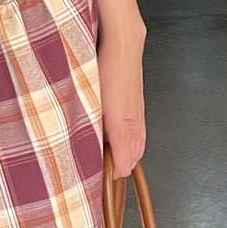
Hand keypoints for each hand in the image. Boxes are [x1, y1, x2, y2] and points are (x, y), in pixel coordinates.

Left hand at [100, 39, 145, 176]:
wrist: (123, 47)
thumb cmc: (104, 69)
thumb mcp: (91, 99)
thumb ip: (90, 124)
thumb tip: (85, 142)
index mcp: (122, 125)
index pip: (123, 161)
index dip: (114, 173)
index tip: (103, 179)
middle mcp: (134, 123)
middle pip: (134, 156)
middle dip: (122, 167)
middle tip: (106, 173)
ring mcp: (139, 115)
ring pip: (139, 145)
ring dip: (129, 157)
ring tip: (115, 163)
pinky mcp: (139, 107)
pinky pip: (141, 134)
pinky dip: (135, 144)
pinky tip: (126, 143)